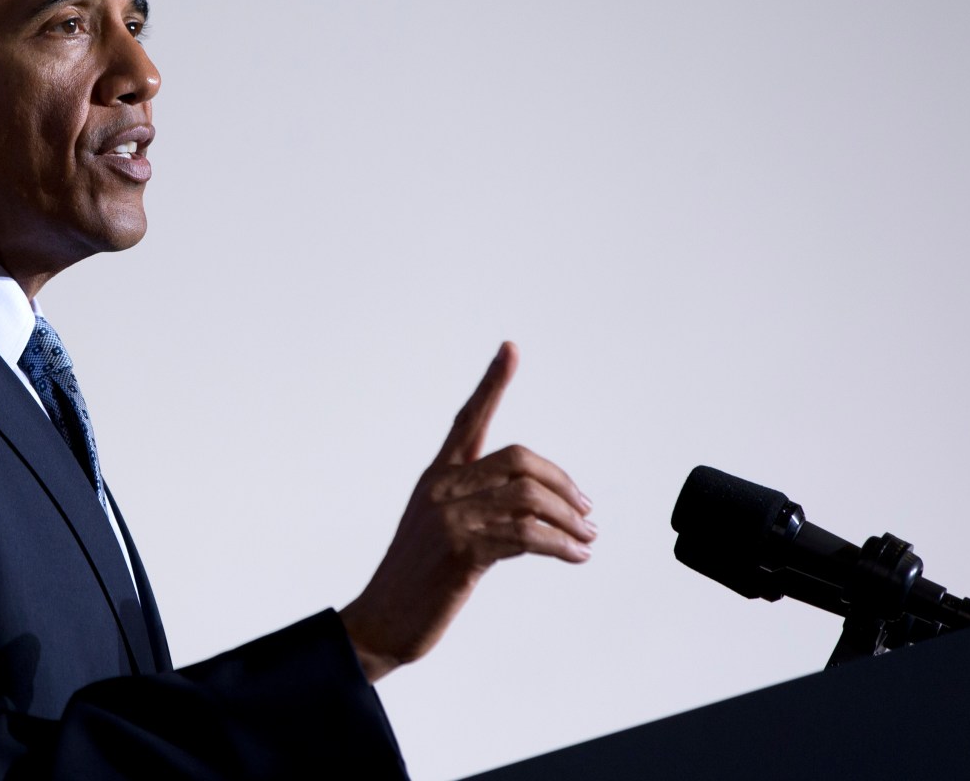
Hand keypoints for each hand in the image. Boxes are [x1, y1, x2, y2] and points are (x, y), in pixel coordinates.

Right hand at [338, 342, 595, 682]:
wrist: (382, 621)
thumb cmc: (416, 581)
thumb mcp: (440, 530)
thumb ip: (476, 508)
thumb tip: (533, 513)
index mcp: (436, 477)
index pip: (468, 419)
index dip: (492, 382)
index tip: (510, 348)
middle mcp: (442, 488)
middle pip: (519, 460)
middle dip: (562, 483)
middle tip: (585, 511)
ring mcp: (451, 518)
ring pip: (529, 499)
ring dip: (570, 521)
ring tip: (586, 539)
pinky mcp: (461, 550)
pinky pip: (527, 536)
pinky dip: (561, 546)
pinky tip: (575, 557)